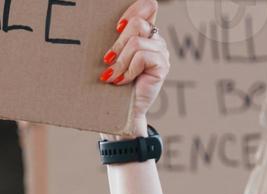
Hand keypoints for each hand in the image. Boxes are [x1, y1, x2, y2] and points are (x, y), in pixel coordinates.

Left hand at [103, 0, 167, 134]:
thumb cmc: (114, 83)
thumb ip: (116, 39)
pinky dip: (128, 70)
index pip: (147, 6)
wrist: (121, 110)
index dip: (132, 11)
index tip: (117, 27)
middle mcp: (156, 39)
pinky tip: (123, 80)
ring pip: (136, 42)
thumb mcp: (113, 56)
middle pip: (138, 23)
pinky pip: (142, 56)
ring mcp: (161, 52)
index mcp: (145, 32)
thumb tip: (104, 24)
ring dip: (120, 61)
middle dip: (118, 43)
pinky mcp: (162, 66)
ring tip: (113, 76)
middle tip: (108, 60)